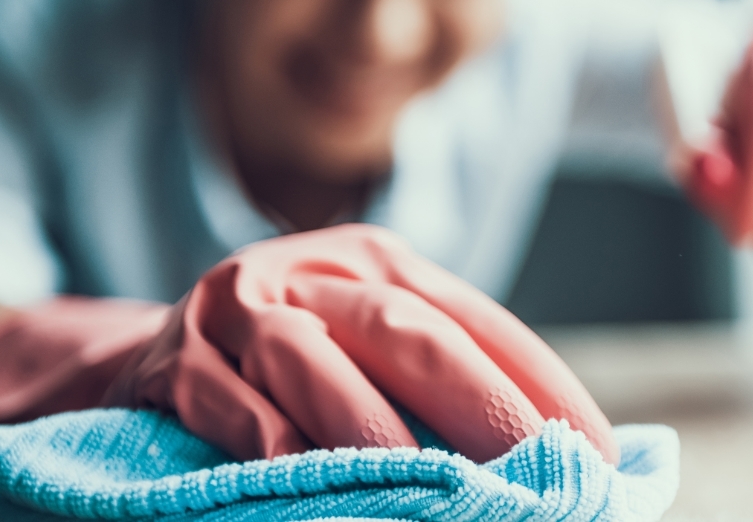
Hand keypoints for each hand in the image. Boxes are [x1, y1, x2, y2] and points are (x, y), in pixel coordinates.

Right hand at [0, 224, 617, 464]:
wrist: (152, 355)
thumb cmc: (289, 365)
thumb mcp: (364, 347)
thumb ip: (438, 384)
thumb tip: (552, 454)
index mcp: (377, 262)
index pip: (474, 318)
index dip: (540, 382)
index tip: (600, 452)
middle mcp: (311, 269)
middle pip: (403, 327)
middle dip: (479, 404)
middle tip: (540, 473)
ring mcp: (235, 307)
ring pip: (309, 357)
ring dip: (371, 427)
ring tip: (431, 488)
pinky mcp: (172, 360)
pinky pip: (223, 401)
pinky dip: (264, 441)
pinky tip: (296, 476)